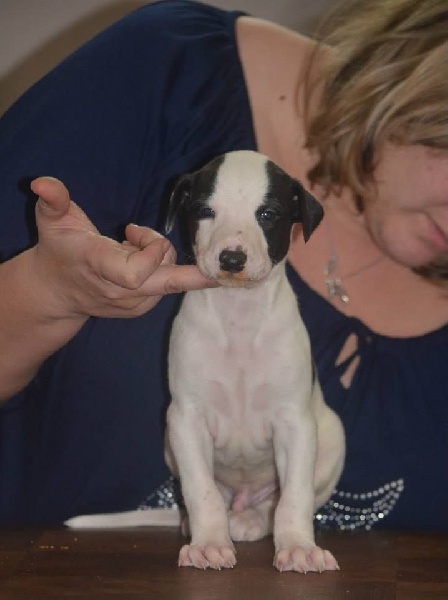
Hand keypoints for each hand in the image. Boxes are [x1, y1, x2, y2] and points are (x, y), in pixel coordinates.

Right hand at [30, 177, 215, 318]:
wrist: (56, 291)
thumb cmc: (59, 249)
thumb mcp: (51, 220)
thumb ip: (53, 200)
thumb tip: (41, 182)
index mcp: (99, 266)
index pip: (135, 272)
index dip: (150, 250)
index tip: (134, 230)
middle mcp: (119, 291)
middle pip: (168, 284)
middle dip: (196, 275)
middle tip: (222, 272)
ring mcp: (132, 304)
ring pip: (169, 277)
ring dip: (160, 256)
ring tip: (131, 245)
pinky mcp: (142, 308)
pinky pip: (167, 285)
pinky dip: (160, 267)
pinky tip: (136, 258)